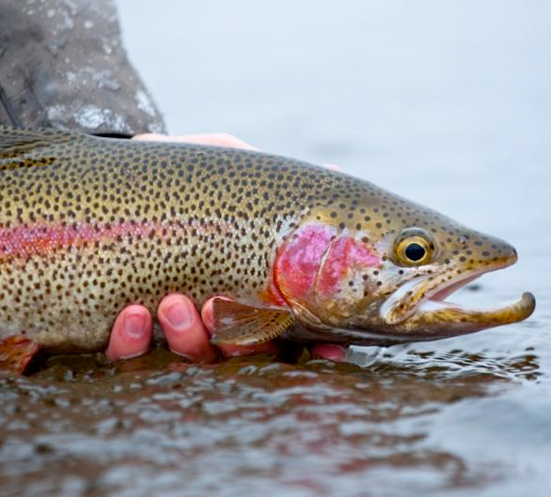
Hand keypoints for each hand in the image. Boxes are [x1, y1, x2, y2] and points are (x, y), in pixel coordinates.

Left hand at [105, 133, 347, 362]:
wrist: (130, 175)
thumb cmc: (194, 180)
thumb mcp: (233, 173)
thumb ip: (275, 183)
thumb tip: (337, 175)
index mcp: (250, 295)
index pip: (289, 335)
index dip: (313, 348)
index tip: (326, 346)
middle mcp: (216, 321)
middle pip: (240, 355)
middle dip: (237, 339)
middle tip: (217, 305)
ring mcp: (172, 330)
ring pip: (190, 360)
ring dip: (189, 339)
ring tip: (173, 304)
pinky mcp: (125, 331)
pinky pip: (129, 356)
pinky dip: (132, 345)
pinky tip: (133, 315)